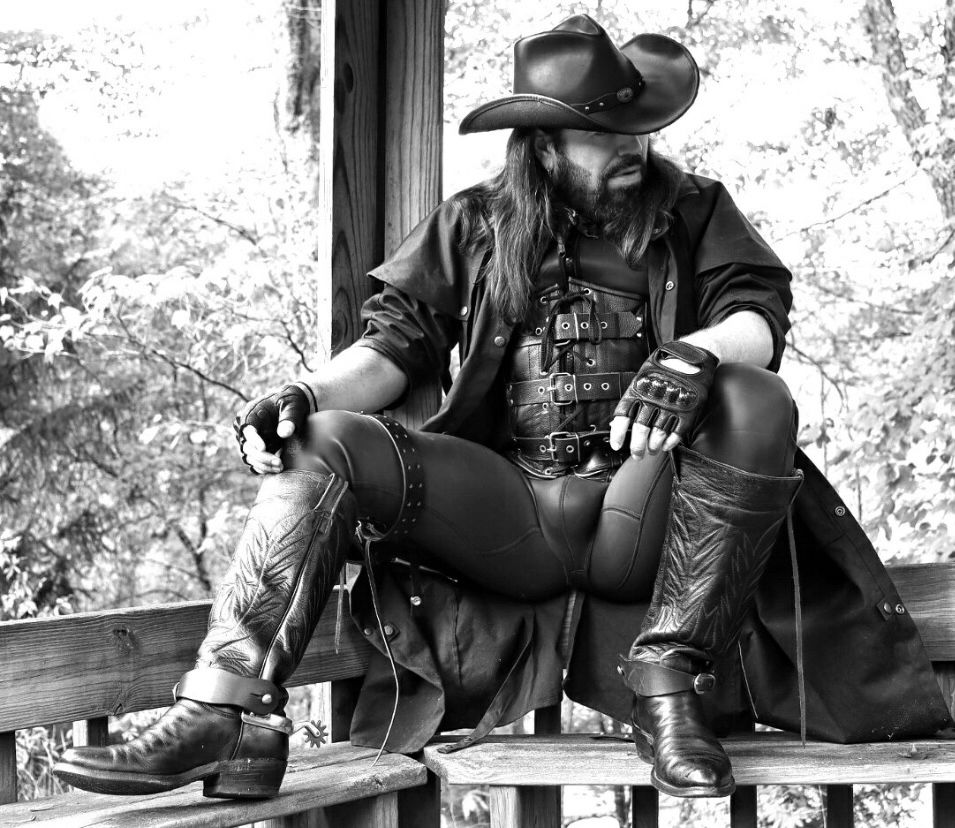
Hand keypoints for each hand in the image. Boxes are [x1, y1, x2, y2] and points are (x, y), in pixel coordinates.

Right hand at [233, 382, 315, 473]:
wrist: (295, 406)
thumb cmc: (293, 402)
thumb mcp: (293, 406)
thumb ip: (289, 419)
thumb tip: (283, 434)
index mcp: (250, 414)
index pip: (247, 430)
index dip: (253, 440)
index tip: (263, 448)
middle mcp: (246, 429)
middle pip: (247, 447)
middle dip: (262, 457)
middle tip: (279, 462)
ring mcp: (250, 441)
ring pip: (250, 458)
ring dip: (263, 465)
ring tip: (281, 467)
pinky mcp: (257, 450)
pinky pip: (255, 462)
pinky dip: (264, 468)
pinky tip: (277, 470)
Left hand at [609, 341, 718, 456]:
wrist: (689, 356)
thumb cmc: (662, 368)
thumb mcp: (642, 378)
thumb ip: (631, 399)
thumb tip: (616, 422)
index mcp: (638, 390)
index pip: (623, 416)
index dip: (618, 434)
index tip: (616, 446)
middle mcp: (653, 399)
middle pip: (640, 430)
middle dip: (637, 447)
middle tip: (637, 454)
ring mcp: (671, 405)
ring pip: (658, 434)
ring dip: (653, 446)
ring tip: (652, 450)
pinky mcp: (688, 409)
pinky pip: (677, 432)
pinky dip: (670, 442)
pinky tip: (666, 445)